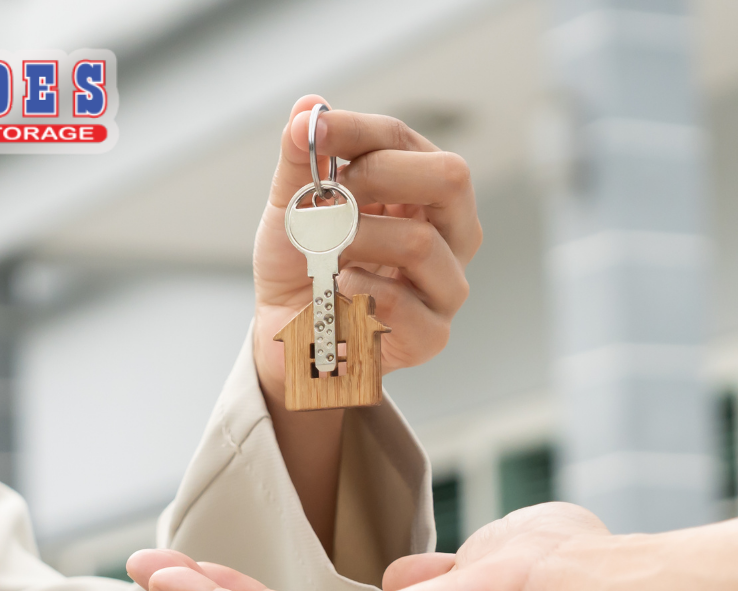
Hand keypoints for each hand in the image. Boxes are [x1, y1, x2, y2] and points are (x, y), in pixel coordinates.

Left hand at [251, 96, 481, 556]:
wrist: (287, 335)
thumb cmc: (300, 265)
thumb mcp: (291, 207)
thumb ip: (299, 160)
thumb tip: (307, 108)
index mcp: (420, 186)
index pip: (402, 139)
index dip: (357, 131)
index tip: (312, 133)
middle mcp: (449, 230)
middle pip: (450, 178)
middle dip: (375, 181)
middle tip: (327, 202)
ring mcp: (447, 283)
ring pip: (421, 243)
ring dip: (356, 244)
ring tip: (326, 256)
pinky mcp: (432, 334)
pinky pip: (405, 304)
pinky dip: (359, 295)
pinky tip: (339, 295)